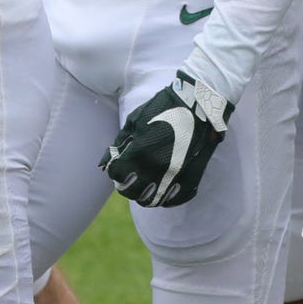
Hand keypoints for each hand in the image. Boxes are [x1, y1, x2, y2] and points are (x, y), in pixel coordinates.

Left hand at [102, 71, 232, 207]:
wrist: (198, 103)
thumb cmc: (162, 108)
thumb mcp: (135, 121)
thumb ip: (119, 145)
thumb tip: (104, 166)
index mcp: (139, 152)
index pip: (117, 176)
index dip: (115, 173)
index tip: (118, 168)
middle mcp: (156, 168)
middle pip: (132, 193)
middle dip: (127, 186)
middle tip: (129, 179)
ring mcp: (176, 176)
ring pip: (153, 201)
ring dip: (145, 195)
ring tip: (145, 185)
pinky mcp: (192, 178)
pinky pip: (175, 200)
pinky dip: (167, 198)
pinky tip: (163, 189)